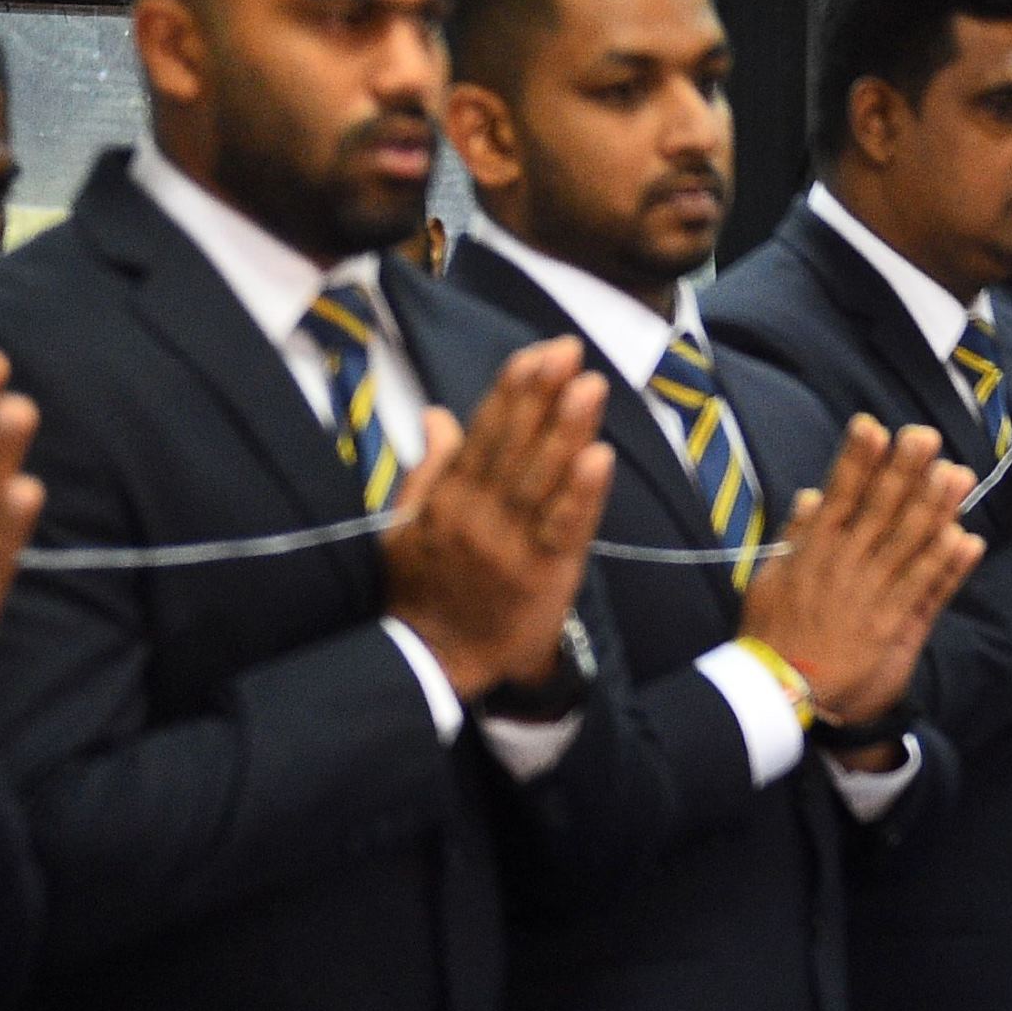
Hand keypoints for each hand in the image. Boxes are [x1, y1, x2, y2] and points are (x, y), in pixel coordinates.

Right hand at [382, 338, 614, 702]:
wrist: (432, 662)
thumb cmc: (422, 588)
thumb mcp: (411, 521)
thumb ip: (431, 466)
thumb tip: (437, 414)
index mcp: (450, 495)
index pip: (485, 430)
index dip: (514, 390)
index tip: (540, 352)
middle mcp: (477, 512)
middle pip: (514, 444)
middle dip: (542, 394)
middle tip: (569, 349)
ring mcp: (509, 544)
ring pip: (541, 478)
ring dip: (567, 430)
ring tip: (589, 386)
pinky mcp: (540, 576)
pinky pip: (563, 529)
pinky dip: (582, 494)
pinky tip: (600, 458)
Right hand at [745, 419, 979, 728]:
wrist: (784, 689)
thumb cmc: (772, 631)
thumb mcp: (770, 575)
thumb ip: (795, 534)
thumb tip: (812, 493)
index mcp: (814, 548)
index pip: (839, 494)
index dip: (857, 460)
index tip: (873, 427)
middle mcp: (847, 564)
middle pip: (882, 510)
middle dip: (905, 472)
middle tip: (927, 437)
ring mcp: (873, 594)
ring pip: (910, 544)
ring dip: (936, 508)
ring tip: (957, 476)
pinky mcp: (894, 625)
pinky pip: (926, 590)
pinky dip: (948, 566)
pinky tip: (967, 539)